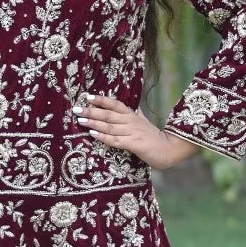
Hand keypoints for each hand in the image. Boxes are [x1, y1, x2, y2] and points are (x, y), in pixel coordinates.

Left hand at [72, 94, 199, 169]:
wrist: (169, 149)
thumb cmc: (155, 137)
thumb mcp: (145, 122)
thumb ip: (137, 114)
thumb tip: (134, 106)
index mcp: (132, 116)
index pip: (115, 104)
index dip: (101, 100)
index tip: (87, 97)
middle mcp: (131, 122)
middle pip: (108, 115)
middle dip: (91, 111)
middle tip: (76, 109)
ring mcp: (132, 133)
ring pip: (109, 127)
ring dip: (94, 123)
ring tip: (80, 121)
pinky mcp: (134, 144)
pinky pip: (115, 140)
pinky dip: (103, 137)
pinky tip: (93, 135)